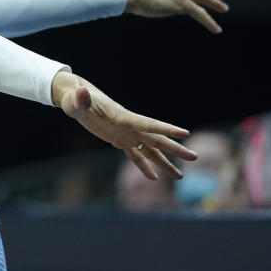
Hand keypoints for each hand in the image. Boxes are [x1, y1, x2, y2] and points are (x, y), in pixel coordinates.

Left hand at [51, 72, 197, 179]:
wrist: (75, 97)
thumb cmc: (74, 98)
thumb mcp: (75, 101)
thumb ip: (80, 100)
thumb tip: (81, 92)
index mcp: (123, 117)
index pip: (148, 124)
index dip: (166, 129)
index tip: (185, 133)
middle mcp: (129, 126)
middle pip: (156, 139)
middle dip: (175, 148)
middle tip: (195, 157)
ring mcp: (126, 133)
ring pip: (150, 150)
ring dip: (165, 163)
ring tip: (181, 177)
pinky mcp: (118, 140)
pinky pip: (134, 155)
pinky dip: (143, 166)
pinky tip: (153, 177)